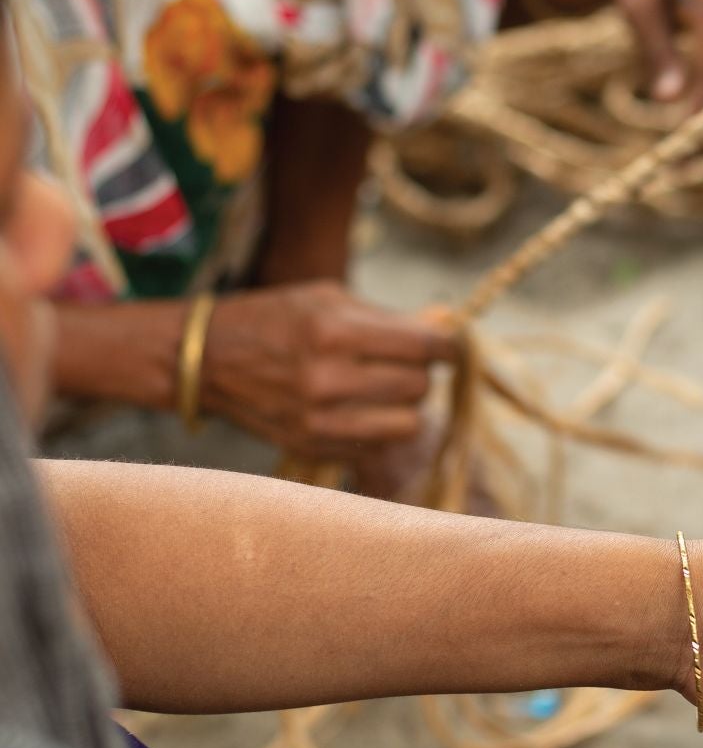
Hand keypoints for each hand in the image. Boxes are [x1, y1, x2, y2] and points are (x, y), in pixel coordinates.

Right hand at [202, 281, 456, 459]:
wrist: (207, 360)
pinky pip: (378, 445)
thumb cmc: (276, 319)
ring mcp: (319, 420)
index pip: (423, 348)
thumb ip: (387, 319)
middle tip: (403, 363)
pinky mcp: (313, 448)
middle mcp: (327, 379)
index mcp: (333, 332)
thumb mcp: (328, 299)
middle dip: (419, 373)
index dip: (447, 348)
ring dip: (406, 406)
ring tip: (386, 389)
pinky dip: (380, 428)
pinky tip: (360, 409)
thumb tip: (444, 336)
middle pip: (419, 386)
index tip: (450, 349)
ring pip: (408, 424)